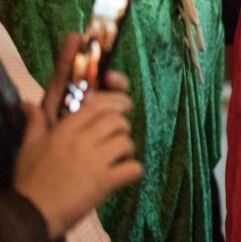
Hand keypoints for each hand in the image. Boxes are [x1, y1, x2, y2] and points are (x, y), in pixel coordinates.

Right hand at [15, 34, 141, 237]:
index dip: (110, 106)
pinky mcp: (104, 182)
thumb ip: (35, 123)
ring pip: (125, 142)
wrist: (30, 213)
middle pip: (116, 120)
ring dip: (127, 149)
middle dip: (122, 126)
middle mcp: (81, 142)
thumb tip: (29, 104)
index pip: (96, 107)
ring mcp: (94, 162)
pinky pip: (132, 169)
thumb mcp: (28, 148)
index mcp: (64, 131)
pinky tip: (125, 174)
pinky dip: (133, 171)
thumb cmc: (29, 181)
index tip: (115, 111)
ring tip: (121, 156)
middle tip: (118, 136)